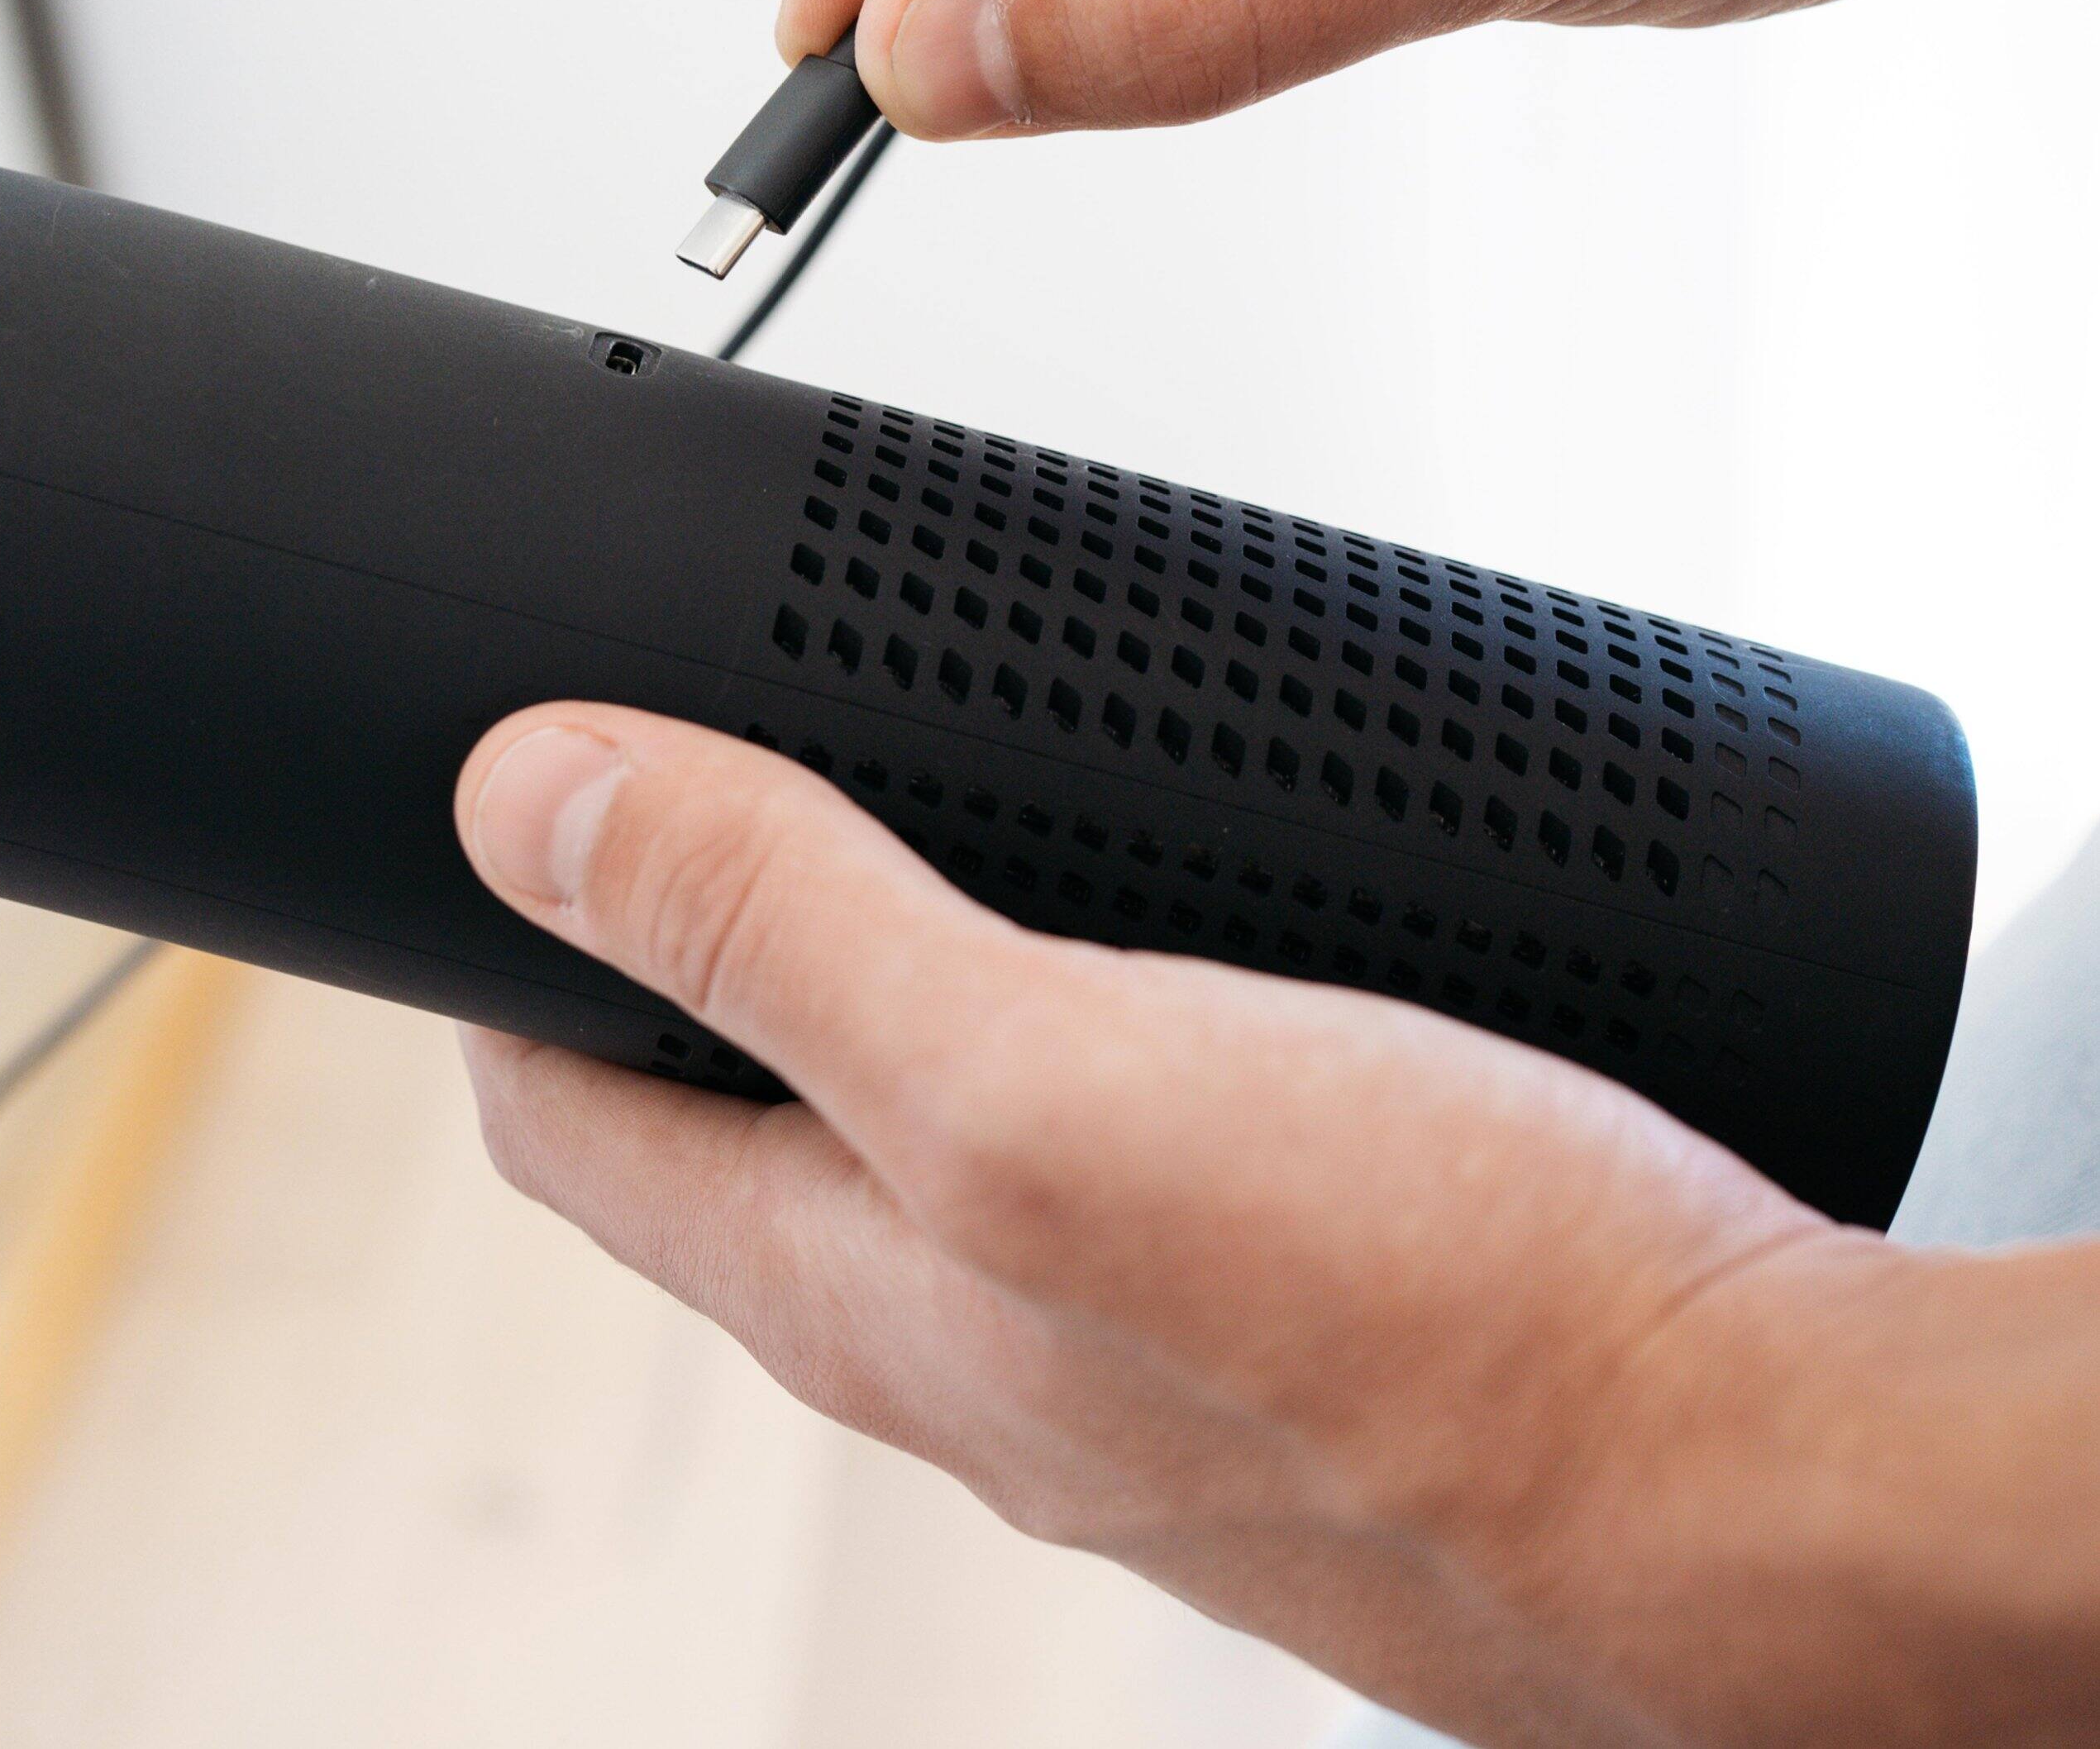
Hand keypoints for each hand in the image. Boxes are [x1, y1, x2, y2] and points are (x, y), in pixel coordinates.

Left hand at [453, 706, 2099, 1746]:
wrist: (1770, 1486)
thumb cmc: (1441, 1327)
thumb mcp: (1044, 1081)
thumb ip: (782, 936)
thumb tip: (530, 800)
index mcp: (854, 1285)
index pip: (570, 1124)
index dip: (502, 967)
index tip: (502, 826)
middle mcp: (960, 1328)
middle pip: (725, 1129)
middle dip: (678, 958)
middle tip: (698, 787)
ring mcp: (1112, 1323)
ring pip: (911, 1126)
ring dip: (870, 977)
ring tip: (900, 830)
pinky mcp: (1261, 1293)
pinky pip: (1090, 1129)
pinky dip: (1057, 1005)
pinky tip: (1140, 940)